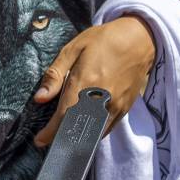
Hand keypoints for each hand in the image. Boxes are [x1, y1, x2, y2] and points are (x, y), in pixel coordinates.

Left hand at [32, 17, 156, 147]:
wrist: (139, 38)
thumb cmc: (103, 40)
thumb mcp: (73, 49)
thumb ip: (55, 75)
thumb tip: (39, 99)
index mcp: (85, 82)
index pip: (64, 115)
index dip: (50, 132)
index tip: (40, 141)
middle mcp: (101, 98)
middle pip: (78, 127)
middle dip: (62, 136)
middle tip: (50, 139)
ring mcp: (116, 105)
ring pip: (93, 132)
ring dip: (79, 136)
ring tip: (65, 135)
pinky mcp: (125, 108)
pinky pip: (107, 127)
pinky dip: (94, 131)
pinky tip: (85, 128)